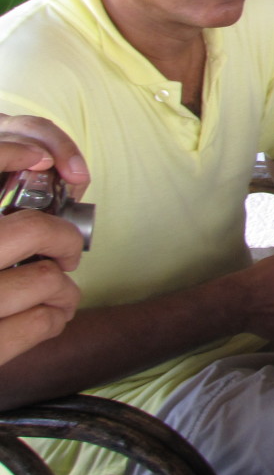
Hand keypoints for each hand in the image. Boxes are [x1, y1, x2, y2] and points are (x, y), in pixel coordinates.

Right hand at [0, 126, 87, 365]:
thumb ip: (3, 220)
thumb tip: (46, 172)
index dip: (11, 150)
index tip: (40, 160)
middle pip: (31, 229)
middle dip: (63, 240)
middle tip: (66, 253)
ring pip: (46, 280)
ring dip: (63, 289)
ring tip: (57, 294)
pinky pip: (41, 324)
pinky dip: (55, 319)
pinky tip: (48, 318)